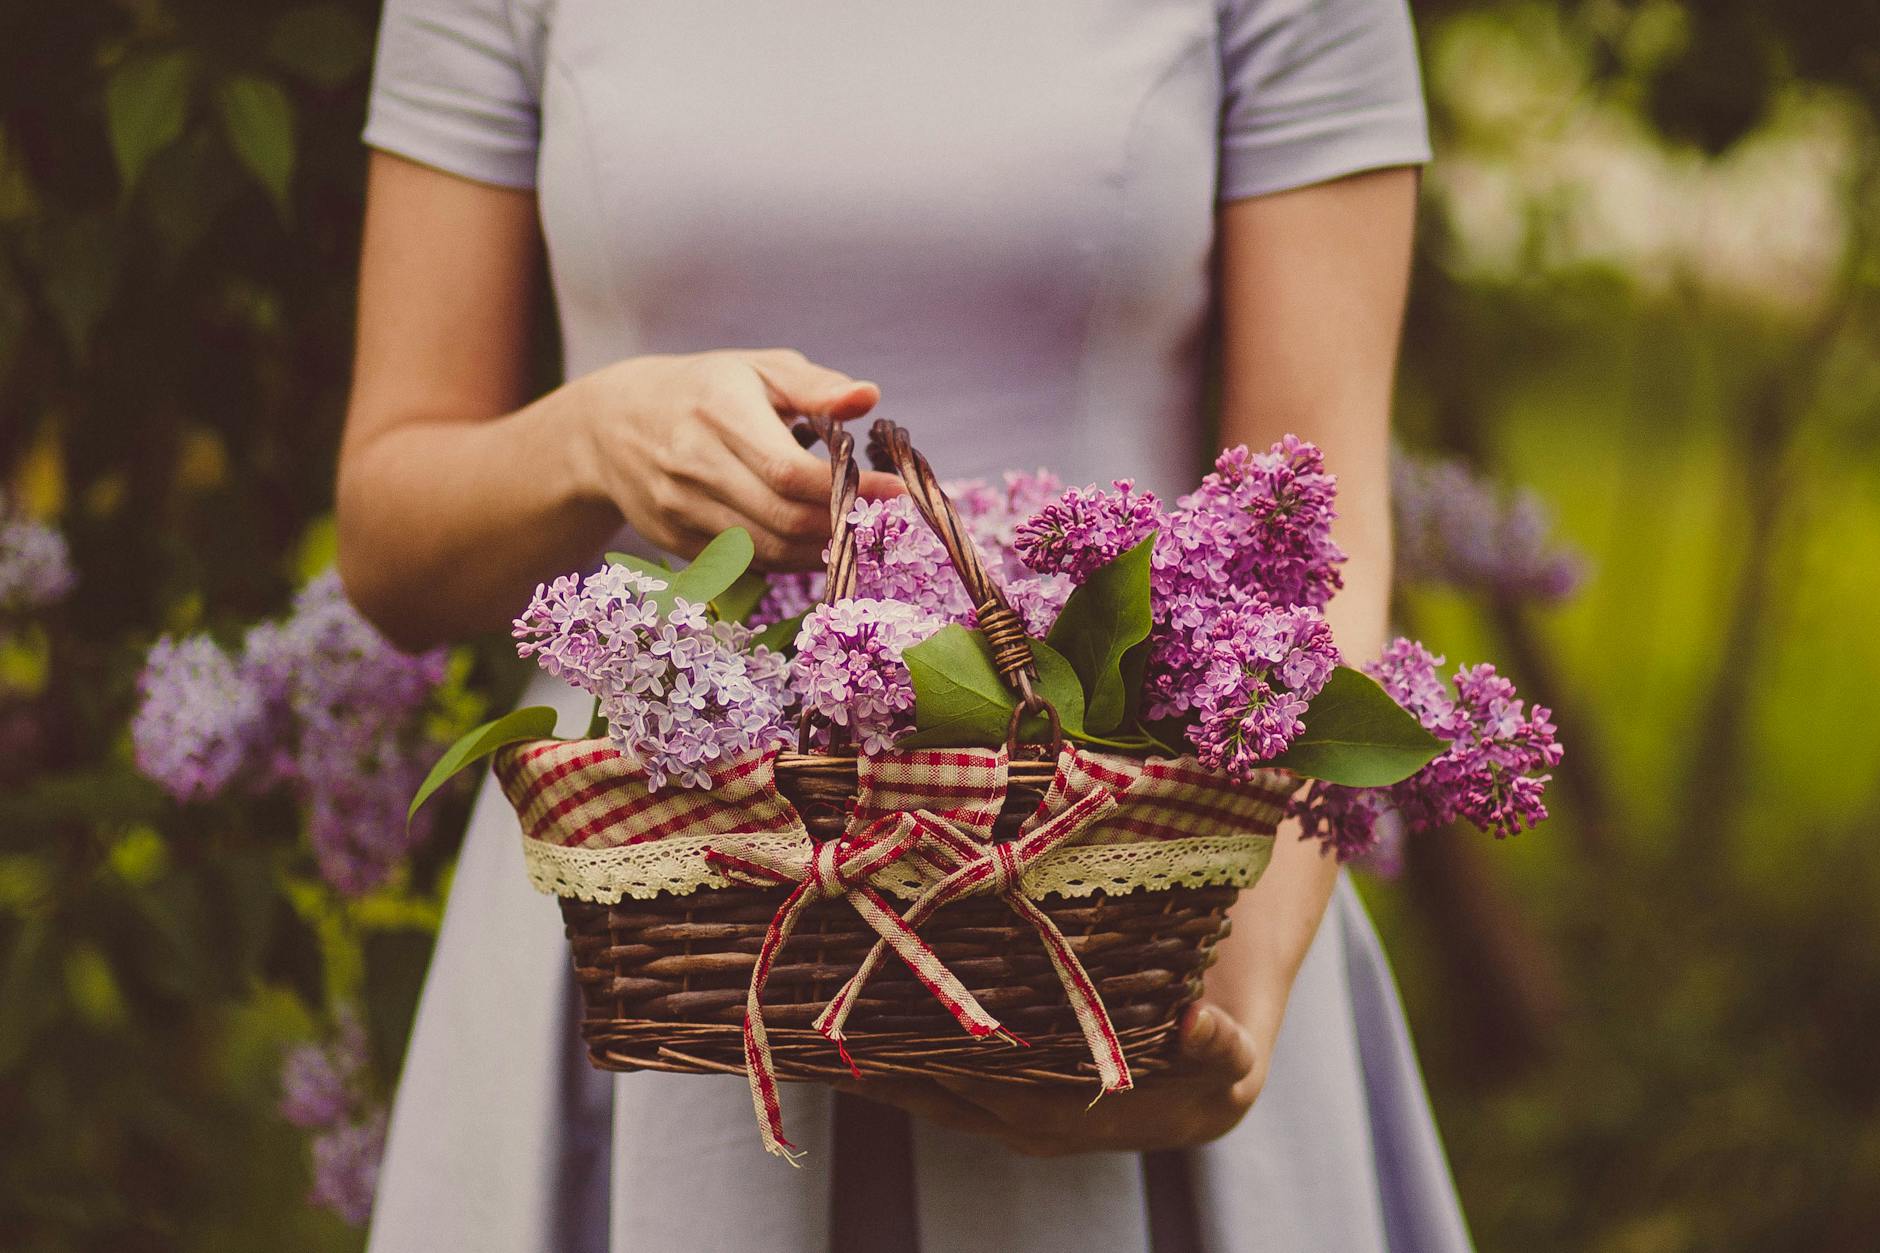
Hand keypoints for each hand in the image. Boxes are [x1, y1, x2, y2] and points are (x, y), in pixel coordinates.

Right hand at [568, 348, 902, 566]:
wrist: (609, 425)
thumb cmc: (702, 390)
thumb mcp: (757, 370)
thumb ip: (815, 386)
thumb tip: (868, 397)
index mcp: (719, 412)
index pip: (791, 472)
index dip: (848, 489)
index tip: (892, 490)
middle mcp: (694, 464)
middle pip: (784, 518)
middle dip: (840, 524)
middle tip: (874, 515)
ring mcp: (680, 508)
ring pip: (768, 549)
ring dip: (819, 548)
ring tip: (849, 529)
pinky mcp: (675, 540)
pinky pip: (746, 563)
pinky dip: (787, 558)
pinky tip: (809, 539)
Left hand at [833, 1001, 1266, 1156]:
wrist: (1215, 1071)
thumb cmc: (1219, 1061)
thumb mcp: (1232, 1058)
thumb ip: (1221, 1046)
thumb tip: (1199, 1025)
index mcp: (1074, 1119)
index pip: (993, 1094)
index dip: (941, 1070)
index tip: (884, 1041)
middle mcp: (1033, 1124)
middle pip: (944, 1095)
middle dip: (886, 1067)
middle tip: (823, 1026)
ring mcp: (1013, 1110)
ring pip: (933, 1091)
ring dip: (880, 1065)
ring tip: (818, 1025)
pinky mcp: (1004, 1092)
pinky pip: (940, 1079)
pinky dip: (898, 1058)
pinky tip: (858, 1025)